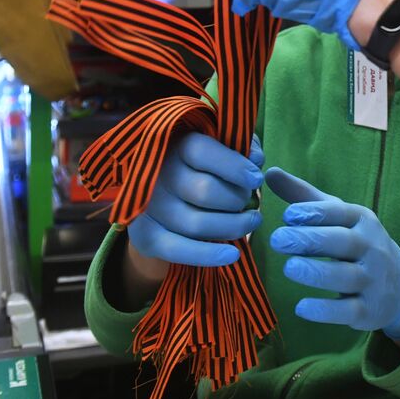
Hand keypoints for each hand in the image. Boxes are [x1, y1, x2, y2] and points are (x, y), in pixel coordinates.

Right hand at [126, 133, 264, 266]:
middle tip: (248, 199)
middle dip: (237, 198)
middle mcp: (155, 175)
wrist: (156, 187)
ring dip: (233, 226)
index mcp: (172, 145)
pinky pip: (178, 250)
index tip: (256, 179)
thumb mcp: (216, 143)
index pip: (203, 152)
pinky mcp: (144, 235)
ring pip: (197, 224)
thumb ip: (238, 143)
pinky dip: (207, 255)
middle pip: (205, 191)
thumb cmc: (199, 161)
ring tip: (251, 220)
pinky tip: (232, 255)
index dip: (235, 167)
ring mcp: (147, 207)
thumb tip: (256, 158)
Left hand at [265, 167, 399, 340]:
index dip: (315, 213)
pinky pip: (347, 310)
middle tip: (277, 240)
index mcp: (363, 221)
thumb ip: (304, 198)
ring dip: (316, 272)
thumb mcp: (339, 218)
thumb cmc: (358, 244)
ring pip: (345, 276)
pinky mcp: (368, 310)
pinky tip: (301, 307)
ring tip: (289, 268)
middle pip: (342, 242)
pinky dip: (324, 310)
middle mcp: (371, 248)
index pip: (340, 213)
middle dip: (309, 240)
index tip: (288, 215)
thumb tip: (268, 172)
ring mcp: (372, 280)